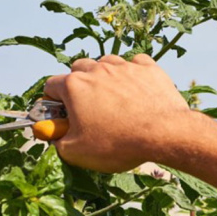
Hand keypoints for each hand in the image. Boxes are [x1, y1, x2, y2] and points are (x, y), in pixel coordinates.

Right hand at [44, 54, 190, 172]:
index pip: (51, 86)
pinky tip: (137, 92)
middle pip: (79, 69)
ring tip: (115, 100)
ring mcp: (125, 66)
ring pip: (107, 64)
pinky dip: (133, 75)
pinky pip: (136, 64)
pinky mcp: (149, 68)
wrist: (164, 134)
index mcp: (74, 85)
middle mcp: (98, 69)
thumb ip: (57, 140)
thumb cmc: (119, 144)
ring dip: (106, 77)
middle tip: (89, 108)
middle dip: (79, 86)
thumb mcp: (76, 152)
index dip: (54, 103)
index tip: (63, 116)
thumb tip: (53, 133)